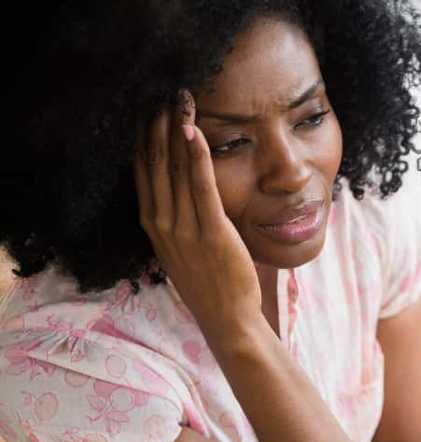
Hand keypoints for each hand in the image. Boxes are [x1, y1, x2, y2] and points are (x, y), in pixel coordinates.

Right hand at [133, 90, 262, 336]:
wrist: (227, 319)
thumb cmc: (213, 283)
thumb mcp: (187, 247)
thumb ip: (183, 218)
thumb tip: (190, 189)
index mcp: (155, 225)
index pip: (144, 172)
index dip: (144, 138)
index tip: (148, 109)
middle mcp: (163, 223)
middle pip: (155, 164)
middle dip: (158, 125)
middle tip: (164, 92)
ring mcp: (184, 228)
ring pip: (175, 169)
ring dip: (177, 131)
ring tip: (179, 100)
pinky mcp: (211, 232)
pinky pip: (201, 187)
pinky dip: (196, 157)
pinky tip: (194, 132)